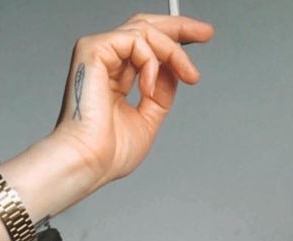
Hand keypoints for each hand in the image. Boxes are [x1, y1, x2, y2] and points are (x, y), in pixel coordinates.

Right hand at [49, 12, 214, 190]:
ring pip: (145, 31)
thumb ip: (161, 93)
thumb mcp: (148, 119)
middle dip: (179, 27)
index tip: (201, 40)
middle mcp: (105, 60)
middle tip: (205, 33)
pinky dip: (151, 62)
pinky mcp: (93, 50)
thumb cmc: (107, 152)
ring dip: (173, 52)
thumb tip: (175, 70)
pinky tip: (149, 88)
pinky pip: (135, 40)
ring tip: (188, 74)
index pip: (146, 46)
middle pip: (145, 26)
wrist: (88, 162)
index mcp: (114, 76)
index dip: (174, 41)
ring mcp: (98, 52)